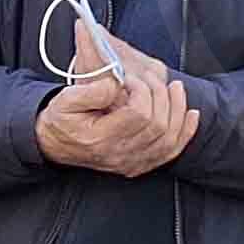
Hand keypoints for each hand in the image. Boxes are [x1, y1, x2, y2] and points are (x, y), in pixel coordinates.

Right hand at [35, 48, 196, 176]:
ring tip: (174, 89)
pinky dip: (185, 132)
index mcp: (101, 139)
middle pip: (158, 125)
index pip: (139, 113)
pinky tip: (191, 114)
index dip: (142, 90)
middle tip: (150, 79)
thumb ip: (91, 91)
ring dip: (177, 110)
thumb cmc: (60, 120)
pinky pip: (170, 152)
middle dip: (160, 95)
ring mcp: (131, 163)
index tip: (129, 79)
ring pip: (169, 139)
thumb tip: (117, 85)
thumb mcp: (65, 100)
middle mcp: (119, 155)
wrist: (52, 144)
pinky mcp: (138, 164)